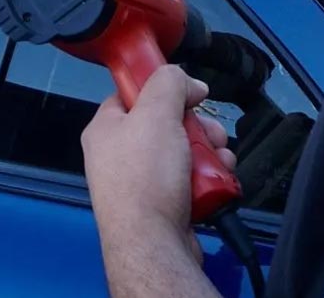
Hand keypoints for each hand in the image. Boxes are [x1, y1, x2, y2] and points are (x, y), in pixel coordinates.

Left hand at [81, 65, 237, 262]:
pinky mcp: (164, 204)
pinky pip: (191, 180)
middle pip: (168, 124)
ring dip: (209, 153)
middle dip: (198, 127)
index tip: (188, 93)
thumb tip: (186, 81)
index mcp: (107, 129)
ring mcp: (142, 181)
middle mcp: (120, 155)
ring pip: (185, 152)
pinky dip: (209, 178)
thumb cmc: (143, 181)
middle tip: (208, 133)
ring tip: (217, 161)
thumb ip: (169, 83)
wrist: (154, 242)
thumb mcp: (156, 113)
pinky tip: (216, 180)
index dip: (164, 89)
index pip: (134, 94)